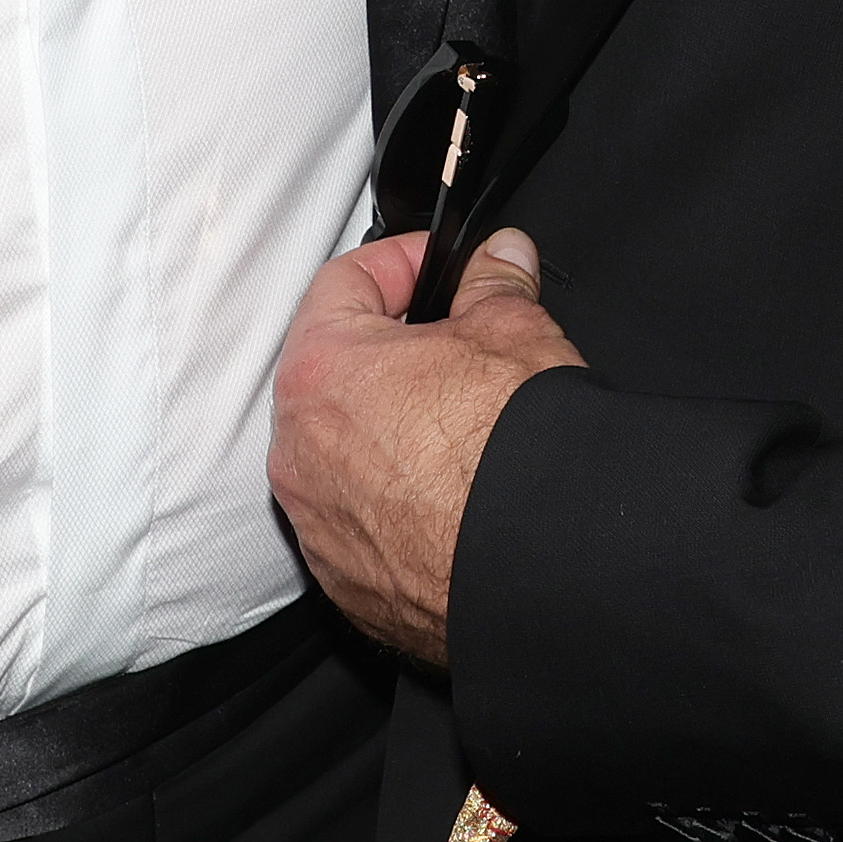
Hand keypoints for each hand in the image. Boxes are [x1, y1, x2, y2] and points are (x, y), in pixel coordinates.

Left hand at [267, 226, 584, 665]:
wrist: (543, 565)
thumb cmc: (515, 455)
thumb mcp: (516, 331)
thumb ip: (494, 282)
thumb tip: (499, 260)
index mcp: (322, 369)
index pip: (345, 282)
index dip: (403, 263)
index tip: (440, 269)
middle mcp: (299, 449)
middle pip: (335, 371)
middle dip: (394, 352)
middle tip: (455, 347)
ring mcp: (317, 523)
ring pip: (342, 452)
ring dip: (388, 431)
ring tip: (459, 430)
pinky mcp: (346, 580)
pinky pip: (358, 520)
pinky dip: (393, 502)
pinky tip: (450, 497)